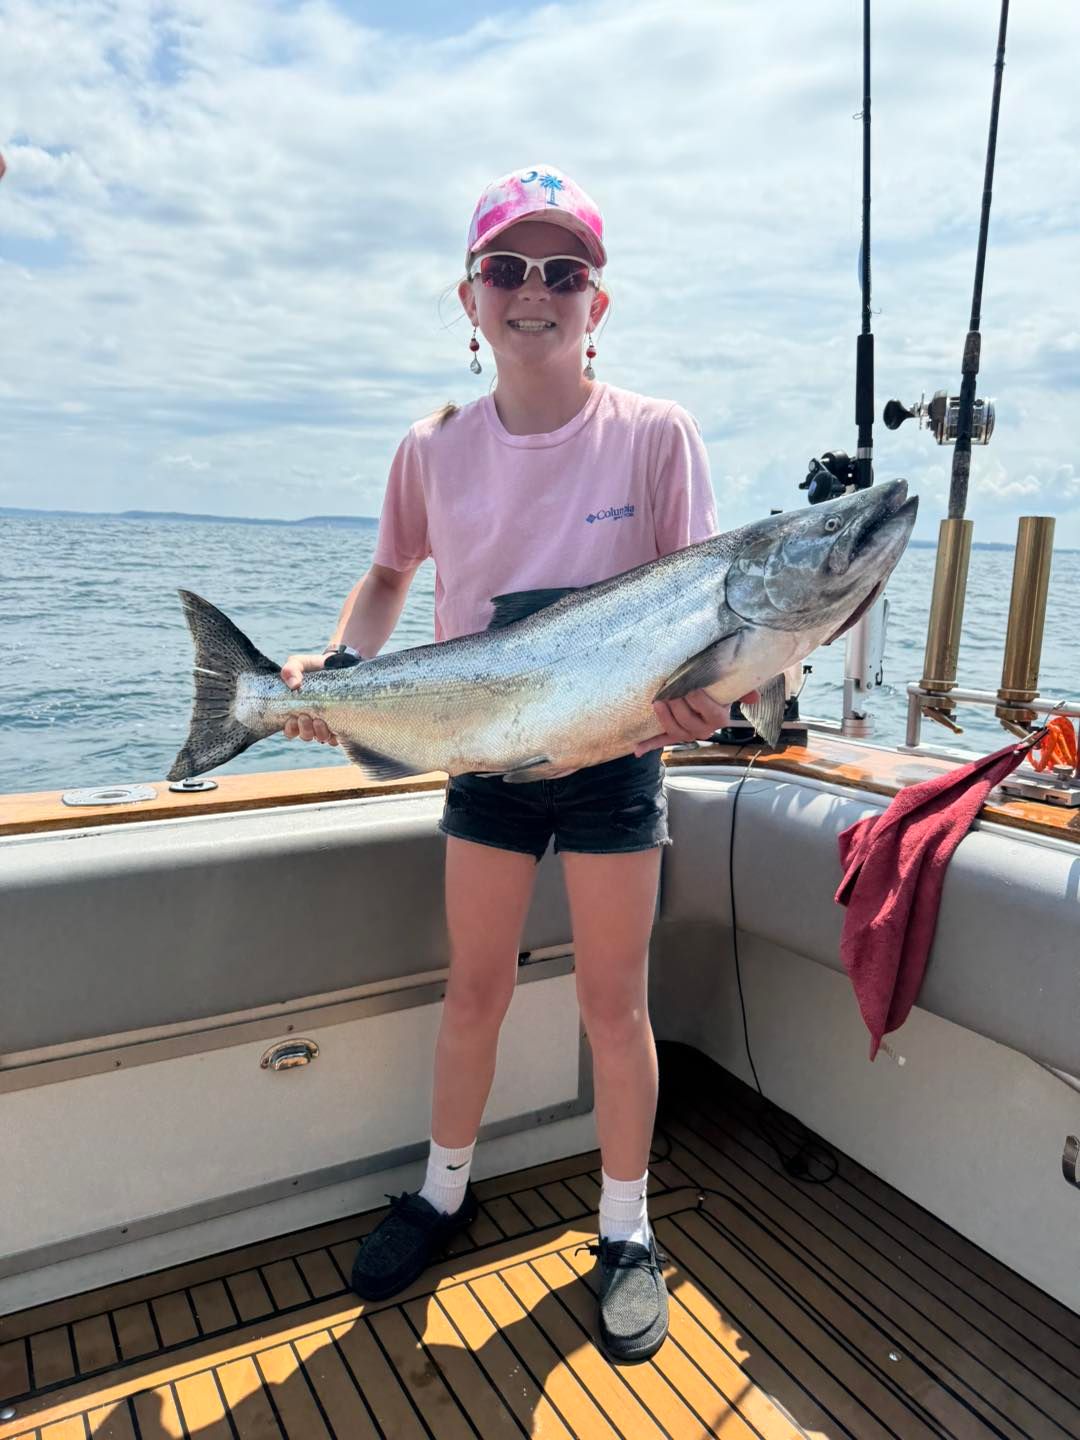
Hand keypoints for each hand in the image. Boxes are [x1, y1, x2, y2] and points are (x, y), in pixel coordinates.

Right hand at [279, 653, 338, 746]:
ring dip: (319, 733)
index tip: (292, 718)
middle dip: (304, 730)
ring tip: (320, 721)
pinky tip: (335, 728)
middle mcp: (311, 721)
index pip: (290, 730)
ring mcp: (327, 724)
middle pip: (305, 736)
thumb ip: (291, 670)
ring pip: (320, 738)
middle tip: (307, 717)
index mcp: (297, 711)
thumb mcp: (300, 664)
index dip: (290, 728)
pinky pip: (338, 738)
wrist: (339, 664)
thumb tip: (294, 685)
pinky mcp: (342, 724)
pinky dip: (335, 736)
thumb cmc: (315, 667)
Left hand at [633, 688, 759, 756]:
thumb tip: (754, 698)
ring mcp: (686, 733)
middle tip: (671, 690)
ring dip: (664, 718)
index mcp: (719, 719)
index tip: (693, 688)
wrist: (706, 693)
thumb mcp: (732, 686)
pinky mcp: (671, 733)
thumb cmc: (718, 688)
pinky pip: (660, 741)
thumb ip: (744, 690)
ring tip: (658, 701)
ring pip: (675, 731)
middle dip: (678, 706)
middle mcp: (703, 730)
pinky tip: (637, 750)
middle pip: (689, 723)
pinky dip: (648, 745)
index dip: (701, 702)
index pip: (712, 714)